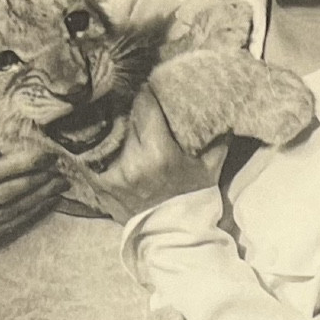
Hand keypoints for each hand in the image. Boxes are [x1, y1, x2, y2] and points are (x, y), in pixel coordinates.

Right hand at [0, 124, 68, 245]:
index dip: (21, 164)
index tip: (45, 155)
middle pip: (0, 196)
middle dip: (34, 182)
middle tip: (58, 171)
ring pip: (4, 215)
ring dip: (36, 200)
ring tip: (56, 186)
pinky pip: (1, 229)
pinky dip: (27, 216)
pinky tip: (43, 202)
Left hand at [92, 87, 224, 224]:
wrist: (174, 237)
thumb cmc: (193, 199)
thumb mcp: (210, 167)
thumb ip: (218, 138)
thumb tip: (228, 108)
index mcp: (159, 153)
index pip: (144, 107)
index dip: (145, 91)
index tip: (146, 82)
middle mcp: (133, 162)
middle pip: (123, 117)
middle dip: (127, 103)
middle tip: (128, 90)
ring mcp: (112, 175)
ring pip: (106, 133)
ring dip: (110, 121)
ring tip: (111, 108)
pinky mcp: (99, 186)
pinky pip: (92, 156)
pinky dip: (95, 144)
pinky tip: (95, 132)